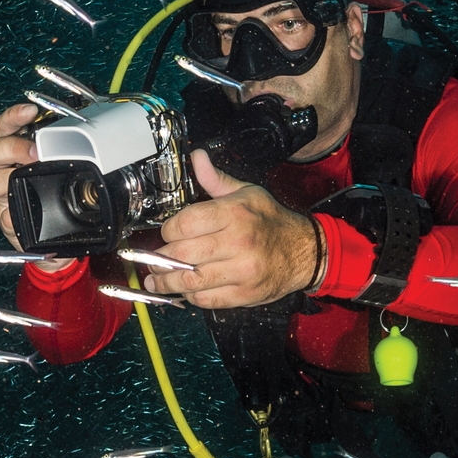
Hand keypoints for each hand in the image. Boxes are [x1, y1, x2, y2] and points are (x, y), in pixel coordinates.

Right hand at [0, 102, 72, 268]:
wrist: (56, 242)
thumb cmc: (62, 203)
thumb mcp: (72, 176)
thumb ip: (78, 160)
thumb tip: (102, 148)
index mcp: (21, 153)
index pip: (8, 128)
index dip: (15, 117)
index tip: (29, 110)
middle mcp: (8, 170)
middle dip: (12, 146)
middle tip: (33, 151)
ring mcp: (5, 194)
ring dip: (10, 177)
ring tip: (30, 175)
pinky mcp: (7, 218)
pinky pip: (4, 215)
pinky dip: (10, 214)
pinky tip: (18, 213)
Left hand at [151, 148, 323, 310]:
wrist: (305, 251)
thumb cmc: (272, 221)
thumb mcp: (246, 192)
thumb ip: (215, 180)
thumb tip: (197, 158)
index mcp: (235, 214)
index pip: (184, 224)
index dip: (167, 230)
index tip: (166, 233)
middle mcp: (238, 242)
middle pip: (181, 254)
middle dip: (159, 258)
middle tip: (152, 259)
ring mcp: (242, 271)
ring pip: (190, 281)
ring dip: (165, 282)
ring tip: (155, 280)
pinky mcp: (244, 294)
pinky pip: (206, 299)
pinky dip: (189, 296)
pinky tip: (183, 289)